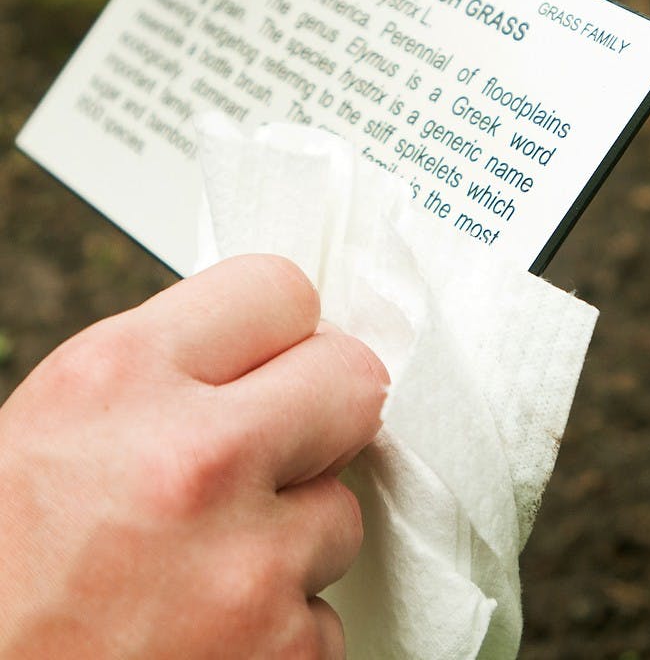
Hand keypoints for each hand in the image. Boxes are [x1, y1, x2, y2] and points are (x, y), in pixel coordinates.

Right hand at [0, 255, 387, 657]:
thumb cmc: (4, 566)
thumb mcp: (60, 421)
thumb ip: (169, 369)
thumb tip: (263, 348)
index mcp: (123, 379)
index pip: (281, 290)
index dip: (281, 327)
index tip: (277, 354)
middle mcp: (195, 461)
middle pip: (352, 378)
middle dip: (323, 408)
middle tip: (281, 440)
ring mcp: (248, 568)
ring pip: (343, 510)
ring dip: (294, 534)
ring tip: (209, 561)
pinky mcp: (283, 655)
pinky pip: (326, 615)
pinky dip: (281, 625)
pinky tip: (210, 630)